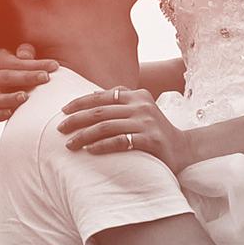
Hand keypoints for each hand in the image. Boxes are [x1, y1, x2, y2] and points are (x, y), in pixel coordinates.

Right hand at [0, 44, 57, 121]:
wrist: (27, 85)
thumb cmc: (30, 67)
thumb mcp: (30, 54)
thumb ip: (27, 51)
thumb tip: (24, 55)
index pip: (16, 61)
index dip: (35, 63)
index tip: (55, 66)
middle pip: (7, 77)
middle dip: (27, 77)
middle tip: (46, 77)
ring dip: (10, 98)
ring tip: (25, 96)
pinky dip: (0, 114)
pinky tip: (11, 112)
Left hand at [58, 87, 198, 173]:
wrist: (183, 149)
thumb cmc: (155, 131)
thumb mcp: (140, 109)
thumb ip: (120, 99)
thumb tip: (91, 93)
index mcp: (137, 95)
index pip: (101, 96)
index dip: (80, 102)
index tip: (62, 111)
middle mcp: (141, 105)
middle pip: (100, 110)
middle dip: (76, 119)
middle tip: (59, 128)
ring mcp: (147, 122)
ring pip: (107, 126)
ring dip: (84, 135)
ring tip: (70, 144)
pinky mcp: (151, 140)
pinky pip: (120, 141)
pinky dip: (102, 145)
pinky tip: (89, 151)